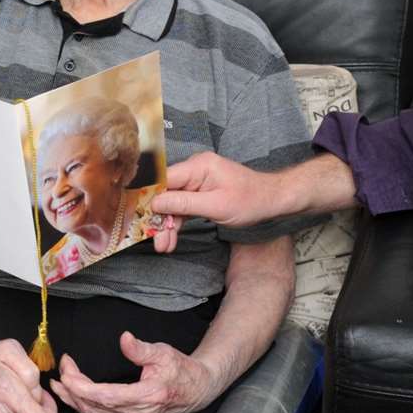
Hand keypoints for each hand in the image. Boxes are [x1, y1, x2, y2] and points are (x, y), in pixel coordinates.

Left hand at [49, 332, 217, 412]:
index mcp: (146, 396)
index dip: (82, 387)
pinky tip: (75, 397)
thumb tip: (124, 338)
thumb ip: (141, 348)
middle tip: (61, 370)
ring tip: (58, 385)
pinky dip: (85, 407)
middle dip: (72, 390)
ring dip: (74, 401)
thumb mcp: (163, 352)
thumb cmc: (181, 369)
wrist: (198, 389)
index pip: (105, 396)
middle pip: (96, 407)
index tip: (67, 372)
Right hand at [150, 152, 274, 251]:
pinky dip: (178, 221)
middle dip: (160, 218)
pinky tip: (171, 236)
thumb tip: (155, 202)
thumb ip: (184, 203)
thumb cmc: (250, 200)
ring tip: (164, 245)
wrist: (272, 200)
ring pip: (174, 202)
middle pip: (167, 193)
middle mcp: (195, 169)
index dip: (150, 198)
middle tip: (157, 241)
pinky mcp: (201, 191)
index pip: (164, 180)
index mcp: (198, 166)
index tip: (139, 218)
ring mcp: (198, 180)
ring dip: (168, 224)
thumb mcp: (216, 206)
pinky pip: (183, 205)